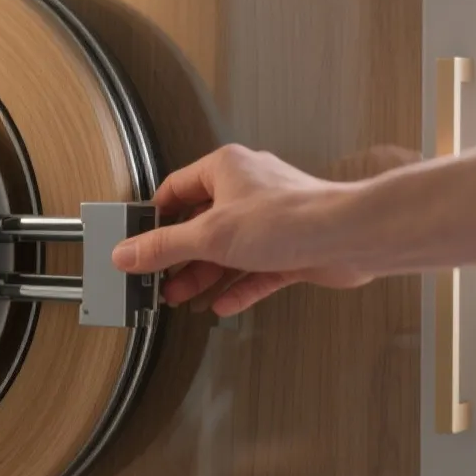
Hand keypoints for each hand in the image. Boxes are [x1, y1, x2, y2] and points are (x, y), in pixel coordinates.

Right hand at [111, 144, 377, 315]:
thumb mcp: (210, 235)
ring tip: (181, 298)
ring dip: (205, 276)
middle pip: (201, 225)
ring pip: (228, 251)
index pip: (176, 190)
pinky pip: (256, 271)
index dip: (155, 219)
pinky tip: (221, 305)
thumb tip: (127, 253)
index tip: (137, 243)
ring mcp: (271, 222)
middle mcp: (248, 190)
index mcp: (226, 169)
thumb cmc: (290, 218)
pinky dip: (238, 287)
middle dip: (179, 257)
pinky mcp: (292, 249)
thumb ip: (165, 247)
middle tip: (157, 279)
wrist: (349, 237)